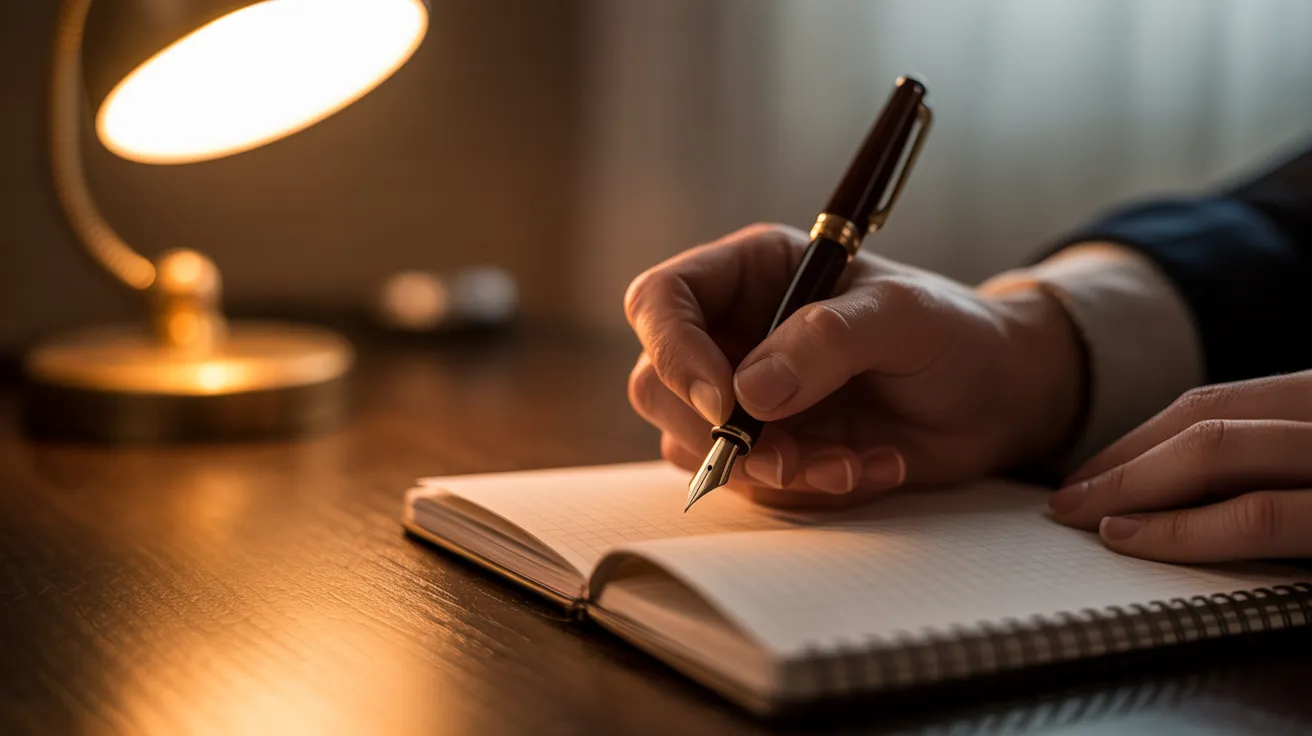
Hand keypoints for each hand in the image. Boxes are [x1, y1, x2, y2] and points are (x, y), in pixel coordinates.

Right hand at [624, 223, 1086, 507]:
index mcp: (751, 273)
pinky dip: (807, 490)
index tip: (728, 403)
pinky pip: (749, 486)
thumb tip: (750, 394)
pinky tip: (870, 468)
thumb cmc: (951, 333)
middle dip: (718, 434)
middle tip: (789, 458)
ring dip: (772, 470)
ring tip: (854, 463)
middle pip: (657, 384)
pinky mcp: (766, 451)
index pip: (661, 301)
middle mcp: (733, 333)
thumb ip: (828, 340)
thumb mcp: (903, 316)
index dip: (674, 351)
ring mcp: (743, 398)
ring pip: (695, 446)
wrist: (995, 398)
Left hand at [1049, 372, 1311, 561]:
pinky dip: (1185, 528)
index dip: (1140, 441)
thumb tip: (1161, 500)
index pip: (1218, 406)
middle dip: (1122, 462)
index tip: (1085, 477)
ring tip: (1079, 515)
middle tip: (1063, 501)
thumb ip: (1265, 465)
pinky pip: (1258, 518)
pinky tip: (1130, 537)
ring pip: (1216, 451)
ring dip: (1133, 483)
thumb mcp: (1306, 469)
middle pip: (1206, 420)